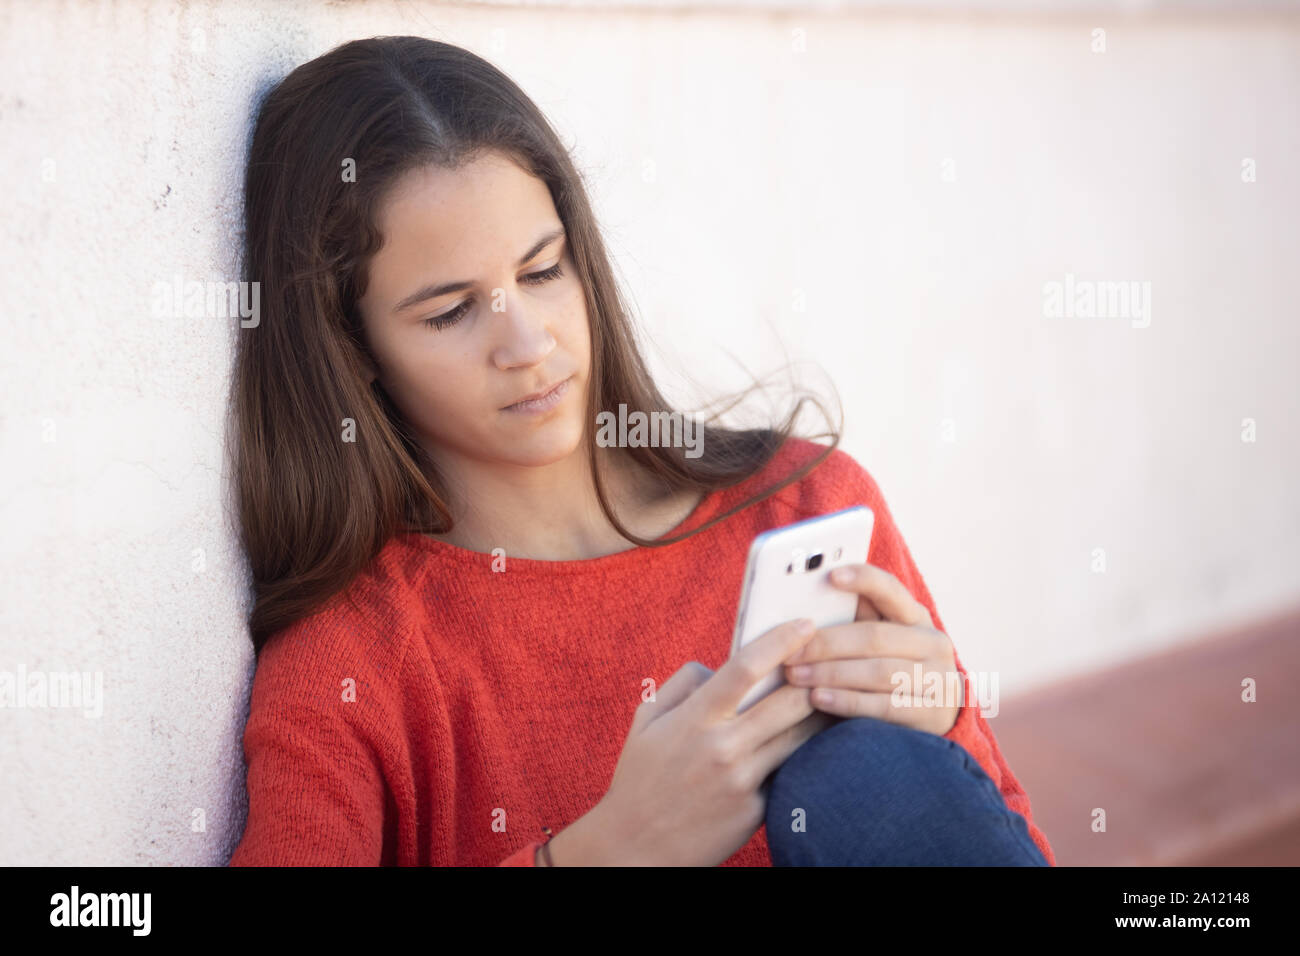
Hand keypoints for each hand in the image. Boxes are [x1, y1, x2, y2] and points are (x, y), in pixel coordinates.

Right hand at [582, 617, 829, 865]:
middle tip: (834, 658)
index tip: (804, 624)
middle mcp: (722, 747)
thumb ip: (682, 684)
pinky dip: (808, 751)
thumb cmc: (640, 777)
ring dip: (822, 712)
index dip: (780, 641)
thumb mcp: (646, 721)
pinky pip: (791, 770)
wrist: (635, 847)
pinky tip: (824, 739)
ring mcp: (743, 781)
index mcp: (693, 719)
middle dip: (817, 675)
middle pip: (789, 700)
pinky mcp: (759, 810)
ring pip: (800, 736)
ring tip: (839, 693)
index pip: (745, 668)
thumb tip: (717, 666)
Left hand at [780, 563, 963, 735]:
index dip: (864, 579)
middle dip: (826, 644)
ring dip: (831, 674)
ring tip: (796, 676)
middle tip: (790, 652)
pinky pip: (885, 706)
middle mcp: (934, 643)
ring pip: (879, 672)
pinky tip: (819, 698)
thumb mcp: (879, 642)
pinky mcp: (933, 714)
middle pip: (875, 637)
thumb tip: (803, 609)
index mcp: (916, 617)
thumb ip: (853, 622)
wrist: (933, 718)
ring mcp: (940, 679)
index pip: (891, 590)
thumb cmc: (888, 670)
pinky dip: (848, 701)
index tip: (831, 575)